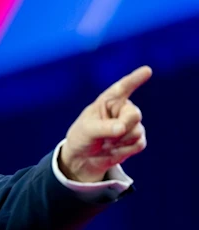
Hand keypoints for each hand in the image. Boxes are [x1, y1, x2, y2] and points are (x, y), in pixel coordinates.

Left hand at [59, 66, 151, 181]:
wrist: (84, 158)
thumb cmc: (82, 138)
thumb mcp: (87, 131)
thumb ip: (104, 127)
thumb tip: (122, 127)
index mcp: (108, 101)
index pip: (123, 88)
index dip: (135, 79)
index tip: (147, 70)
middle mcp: (122, 109)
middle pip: (135, 114)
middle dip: (122, 128)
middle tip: (104, 137)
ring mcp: (131, 124)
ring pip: (137, 132)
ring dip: (119, 142)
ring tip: (105, 143)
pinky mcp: (136, 139)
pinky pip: (139, 144)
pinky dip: (124, 150)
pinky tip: (113, 150)